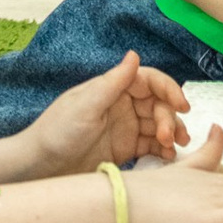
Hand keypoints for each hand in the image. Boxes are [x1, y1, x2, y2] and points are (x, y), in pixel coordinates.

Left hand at [27, 51, 190, 174]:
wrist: (41, 167)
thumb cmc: (57, 132)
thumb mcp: (86, 105)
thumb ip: (113, 82)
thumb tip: (134, 55)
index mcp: (112, 88)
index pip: (150, 81)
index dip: (169, 89)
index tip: (182, 105)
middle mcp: (122, 105)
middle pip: (158, 105)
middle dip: (169, 118)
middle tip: (169, 137)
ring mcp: (125, 127)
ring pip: (159, 125)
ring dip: (171, 134)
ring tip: (173, 148)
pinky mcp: (125, 149)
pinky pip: (152, 146)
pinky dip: (164, 151)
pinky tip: (168, 158)